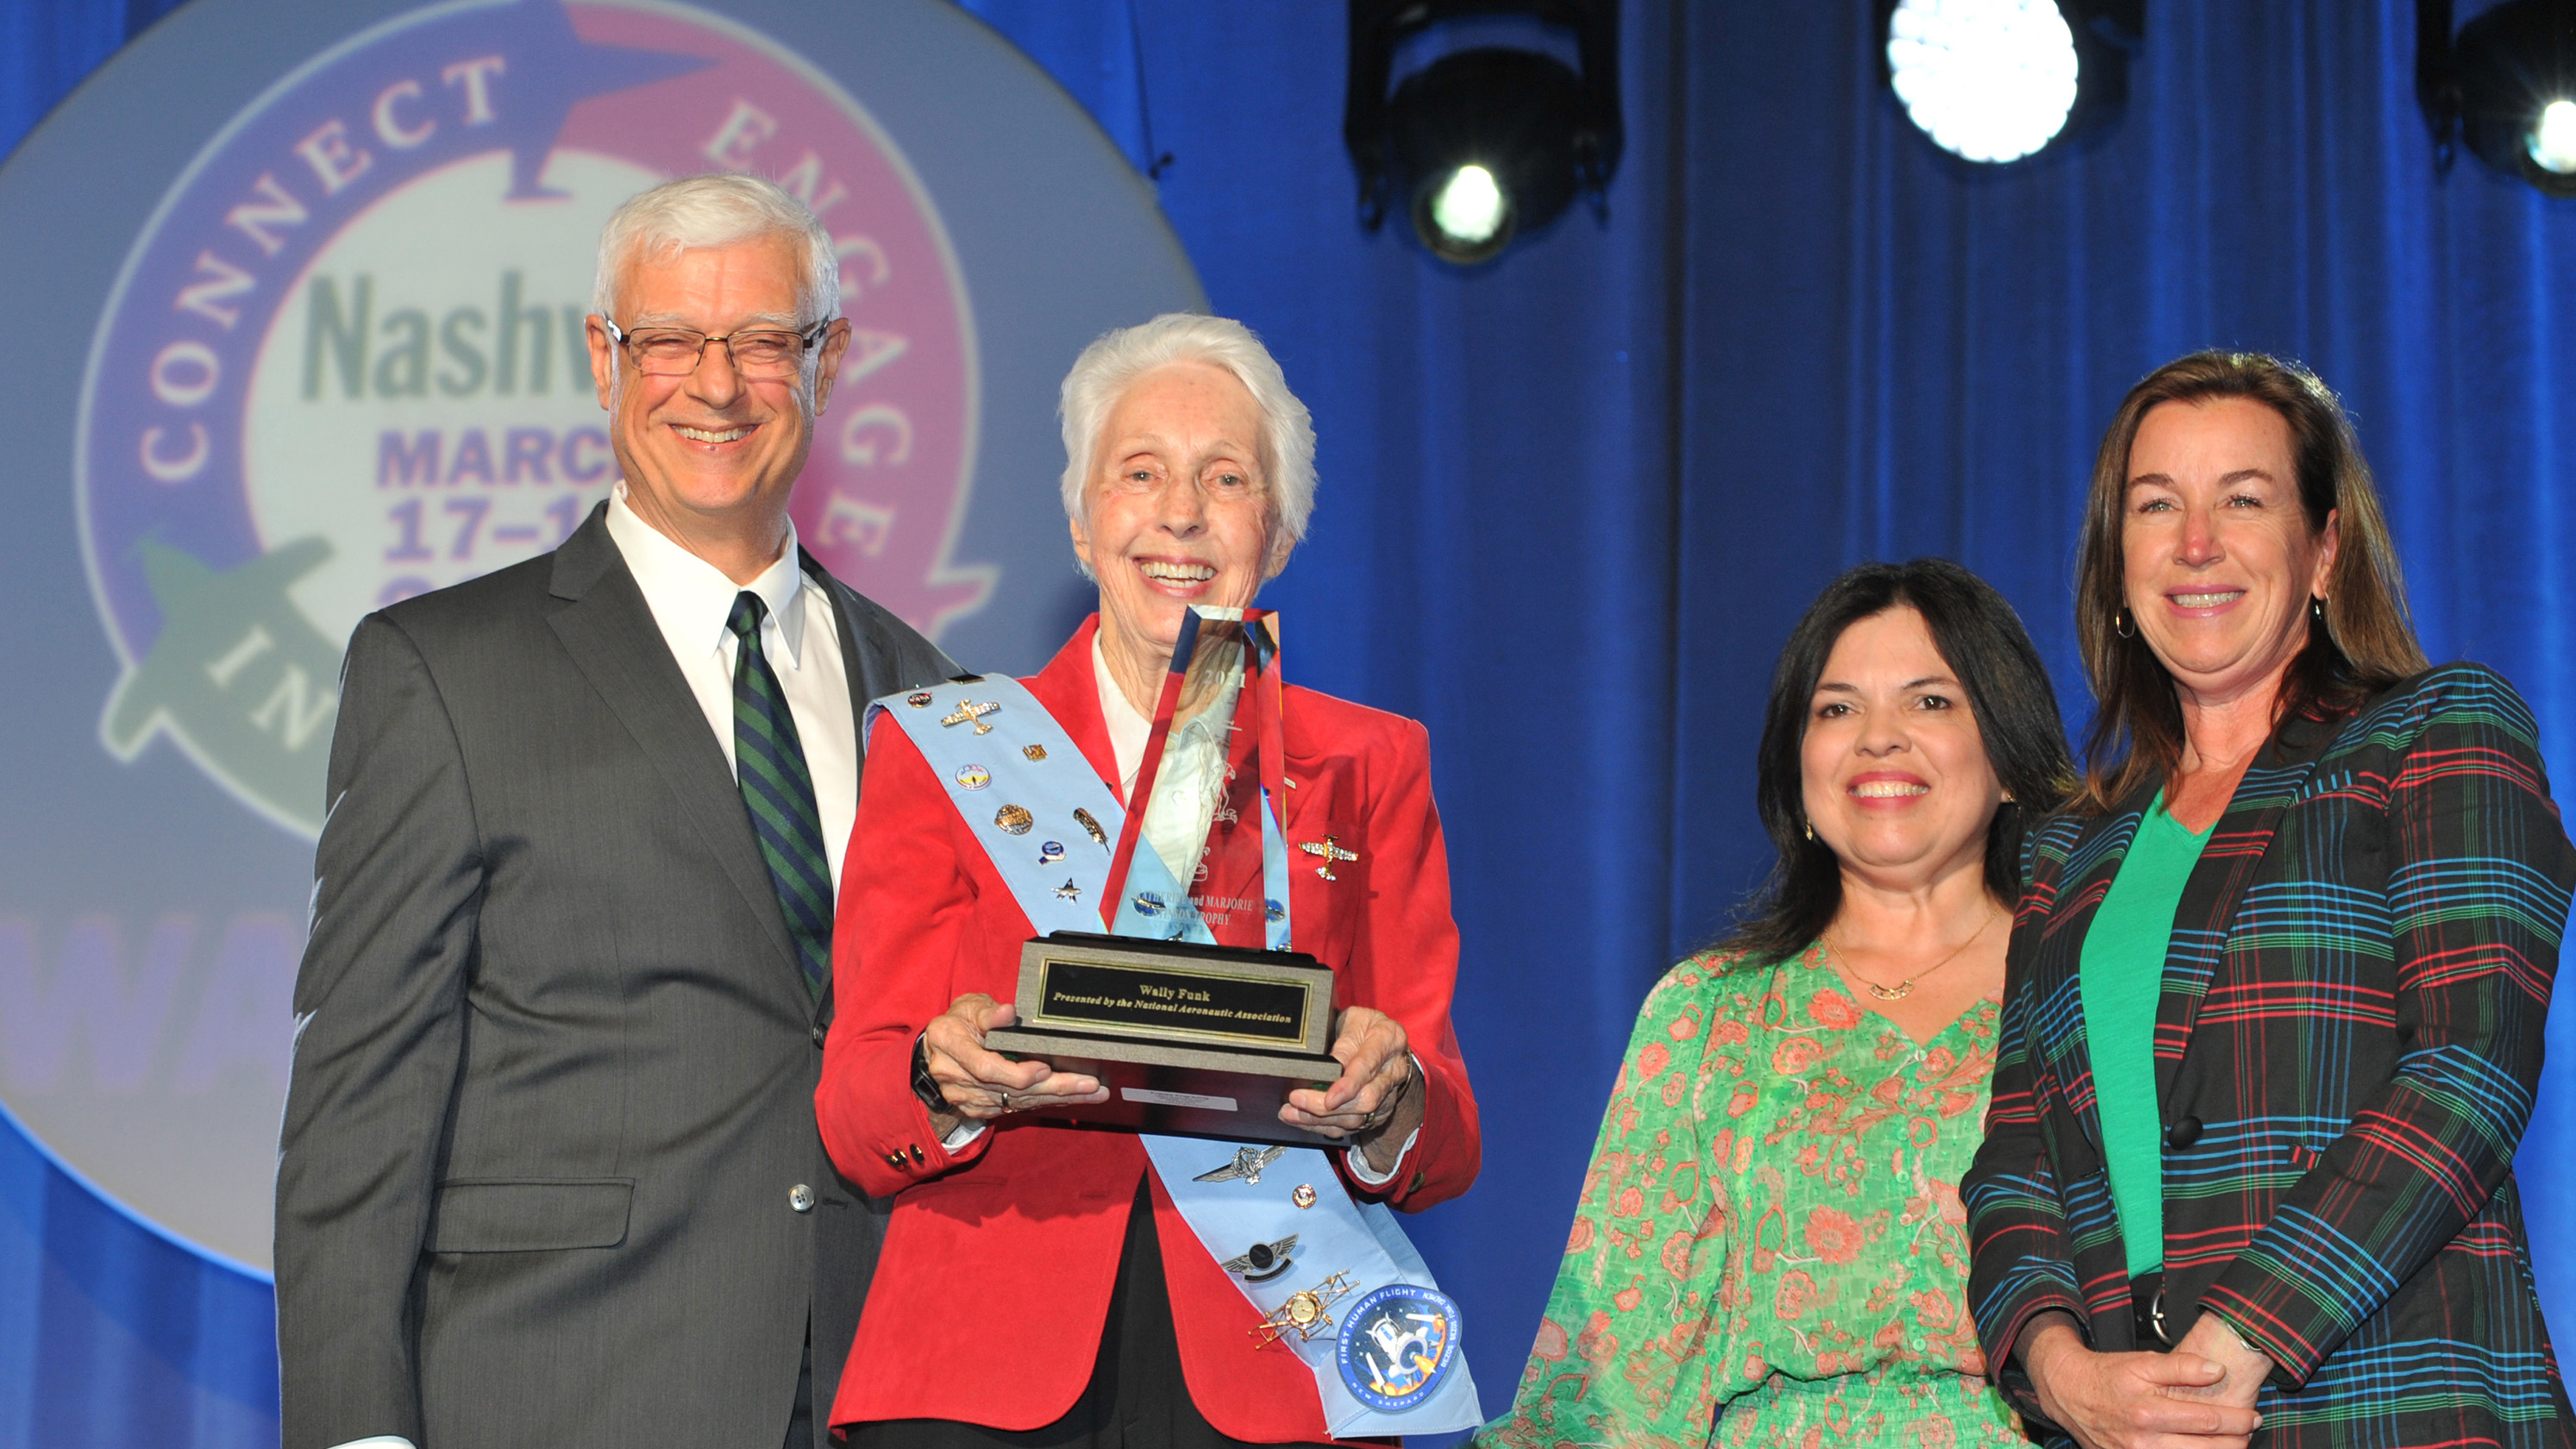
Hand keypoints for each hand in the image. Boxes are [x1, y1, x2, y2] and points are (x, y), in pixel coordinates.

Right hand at [919, 993, 1105, 1135]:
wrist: (938, 1047)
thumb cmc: (959, 1021)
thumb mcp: (970, 1006)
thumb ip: (989, 1012)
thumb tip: (1009, 1013)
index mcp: (951, 1045)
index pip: (986, 1069)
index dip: (1017, 1072)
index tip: (1046, 1068)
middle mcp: (955, 1077)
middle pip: (1009, 1090)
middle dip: (1054, 1088)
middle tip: (1091, 1085)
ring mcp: (965, 1097)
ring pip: (1017, 1102)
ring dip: (1056, 1098)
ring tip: (1092, 1092)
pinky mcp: (977, 1108)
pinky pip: (1014, 1108)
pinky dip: (1042, 1102)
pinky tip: (1068, 1098)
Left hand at [1282, 1008, 1419, 1169]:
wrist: (1386, 1043)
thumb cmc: (1366, 1026)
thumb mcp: (1354, 1019)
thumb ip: (1344, 1041)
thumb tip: (1327, 1065)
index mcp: (1389, 1040)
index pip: (1369, 1066)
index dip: (1348, 1085)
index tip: (1328, 1098)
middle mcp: (1393, 1071)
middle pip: (1364, 1100)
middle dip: (1326, 1106)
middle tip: (1296, 1099)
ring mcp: (1387, 1094)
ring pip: (1357, 1118)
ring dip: (1320, 1119)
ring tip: (1290, 1112)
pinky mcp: (1377, 1112)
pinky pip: (1351, 1126)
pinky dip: (1324, 1126)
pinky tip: (1302, 1120)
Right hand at [2022, 1315, 2261, 1448]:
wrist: (2069, 1392)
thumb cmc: (2109, 1374)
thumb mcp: (2142, 1362)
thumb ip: (2181, 1366)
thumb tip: (2218, 1370)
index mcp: (2148, 1411)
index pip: (2206, 1420)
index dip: (2236, 1420)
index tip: (2253, 1415)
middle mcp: (2144, 1440)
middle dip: (2236, 1442)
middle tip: (2250, 1431)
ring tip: (2234, 1445)